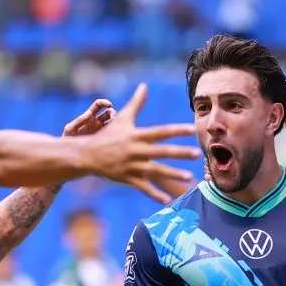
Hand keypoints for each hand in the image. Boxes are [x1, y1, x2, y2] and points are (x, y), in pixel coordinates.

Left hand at [63, 98, 115, 136]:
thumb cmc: (67, 139)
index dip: (104, 102)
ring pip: (112, 123)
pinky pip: (112, 134)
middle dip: (113, 113)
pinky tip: (116, 134)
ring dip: (116, 122)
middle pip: (108, 113)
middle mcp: (96, 122)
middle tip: (113, 118)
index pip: (98, 105)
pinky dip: (116, 132)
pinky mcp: (104, 139)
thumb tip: (89, 113)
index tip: (110, 104)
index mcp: (89, 117)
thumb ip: (78, 120)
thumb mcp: (70, 129)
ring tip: (115, 127)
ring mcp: (101, 131)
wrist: (70, 153)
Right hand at [80, 83, 198, 202]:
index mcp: (137, 135)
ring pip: (156, 171)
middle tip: (197, 154)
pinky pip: (143, 187)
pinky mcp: (128, 178)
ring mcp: (132, 165)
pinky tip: (167, 200)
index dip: (176, 130)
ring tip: (189, 177)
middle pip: (162, 152)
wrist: (88, 154)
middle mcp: (136, 150)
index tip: (191, 129)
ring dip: (173, 174)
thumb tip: (144, 85)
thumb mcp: (122, 118)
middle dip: (180, 153)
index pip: (160, 132)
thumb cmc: (108, 135)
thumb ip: (136, 103)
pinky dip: (154, 194)